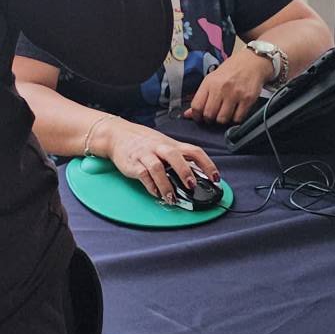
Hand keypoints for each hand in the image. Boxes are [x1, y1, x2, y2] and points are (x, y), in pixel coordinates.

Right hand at [92, 115, 219, 202]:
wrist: (118, 135)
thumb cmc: (144, 142)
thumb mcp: (164, 145)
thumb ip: (179, 158)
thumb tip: (198, 173)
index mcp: (171, 144)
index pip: (194, 151)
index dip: (207, 164)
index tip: (216, 178)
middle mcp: (160, 148)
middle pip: (175, 156)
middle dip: (184, 171)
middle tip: (191, 186)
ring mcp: (145, 155)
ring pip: (157, 168)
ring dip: (166, 185)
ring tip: (172, 198)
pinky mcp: (133, 164)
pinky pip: (143, 175)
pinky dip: (151, 186)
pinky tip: (156, 193)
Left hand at [184, 47, 272, 126]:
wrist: (252, 62)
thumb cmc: (231, 70)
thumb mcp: (212, 78)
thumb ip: (201, 96)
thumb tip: (188, 114)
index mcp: (209, 82)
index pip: (196, 105)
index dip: (196, 115)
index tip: (199, 117)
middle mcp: (221, 88)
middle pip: (209, 114)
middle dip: (209, 119)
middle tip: (213, 116)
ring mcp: (235, 94)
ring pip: (223, 119)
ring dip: (222, 120)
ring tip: (224, 113)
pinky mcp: (247, 99)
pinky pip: (238, 118)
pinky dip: (235, 119)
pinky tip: (235, 112)